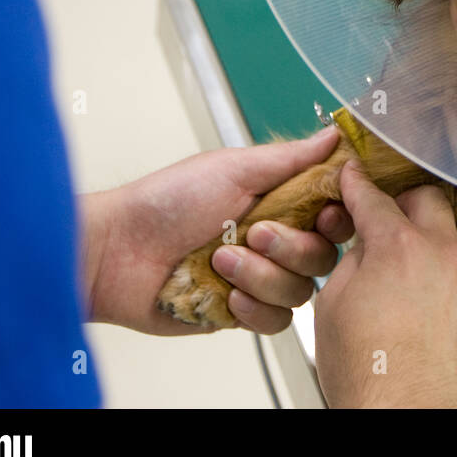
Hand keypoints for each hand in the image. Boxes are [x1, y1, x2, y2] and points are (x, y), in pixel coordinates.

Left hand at [81, 127, 354, 334]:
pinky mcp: (242, 314)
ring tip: (221, 260)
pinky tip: (226, 293)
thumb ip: (291, 157)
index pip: (334, 213)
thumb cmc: (166, 201)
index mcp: (280, 202)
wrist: (117, 251)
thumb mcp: (232, 167)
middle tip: (254, 233)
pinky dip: (253, 307)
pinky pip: (276, 321)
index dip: (338, 216)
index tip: (324, 213)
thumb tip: (335, 134)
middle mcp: (275, 241)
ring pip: (301, 291)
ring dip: (262, 276)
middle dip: (292, 247)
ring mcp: (260, 279)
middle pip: (324, 255)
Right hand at [313, 160, 456, 407]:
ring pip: (454, 239)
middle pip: (429, 200)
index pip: (374, 198)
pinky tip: (430, 305)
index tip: (354, 178)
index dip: (358, 185)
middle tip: (386, 219)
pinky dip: (449, 281)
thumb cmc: (370, 377)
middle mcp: (443, 256)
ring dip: (431, 244)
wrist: (413, 420)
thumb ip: (352, 260)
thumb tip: (365, 243)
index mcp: (399, 248)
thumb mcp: (333, 307)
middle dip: (405, 202)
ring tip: (408, 273)